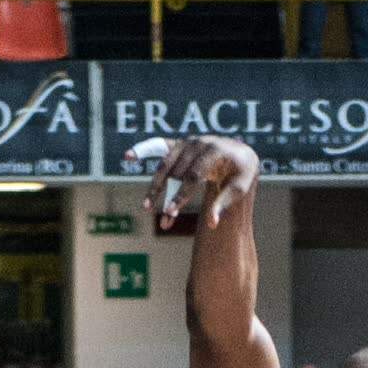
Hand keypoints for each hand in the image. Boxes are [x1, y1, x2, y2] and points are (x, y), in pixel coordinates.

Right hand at [129, 132, 258, 236]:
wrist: (239, 153)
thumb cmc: (240, 173)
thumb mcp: (239, 188)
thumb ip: (224, 204)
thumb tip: (213, 224)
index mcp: (215, 151)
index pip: (193, 176)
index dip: (181, 195)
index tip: (171, 213)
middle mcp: (198, 143)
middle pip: (177, 174)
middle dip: (169, 197)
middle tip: (164, 219)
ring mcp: (187, 142)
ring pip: (165, 166)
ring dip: (155, 187)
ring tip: (146, 207)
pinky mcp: (178, 145)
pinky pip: (157, 147)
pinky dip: (142, 150)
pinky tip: (127, 156)